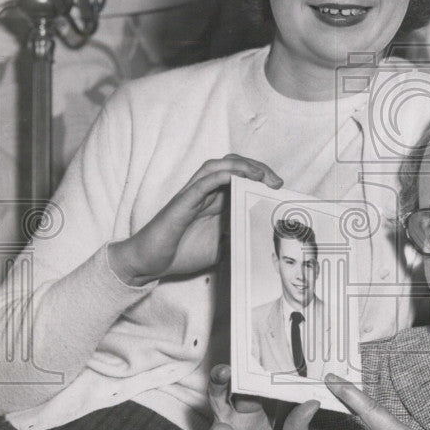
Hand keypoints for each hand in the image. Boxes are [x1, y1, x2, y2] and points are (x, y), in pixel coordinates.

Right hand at [109, 155, 281, 284]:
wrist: (149, 263)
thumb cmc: (179, 253)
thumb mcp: (218, 247)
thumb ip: (235, 237)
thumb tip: (259, 236)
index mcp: (214, 202)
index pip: (240, 178)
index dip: (261, 178)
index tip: (279, 190)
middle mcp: (205, 193)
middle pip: (233, 166)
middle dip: (258, 168)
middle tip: (277, 183)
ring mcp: (193, 195)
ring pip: (218, 167)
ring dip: (242, 166)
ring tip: (261, 175)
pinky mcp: (183, 201)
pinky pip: (203, 181)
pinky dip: (222, 175)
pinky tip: (238, 177)